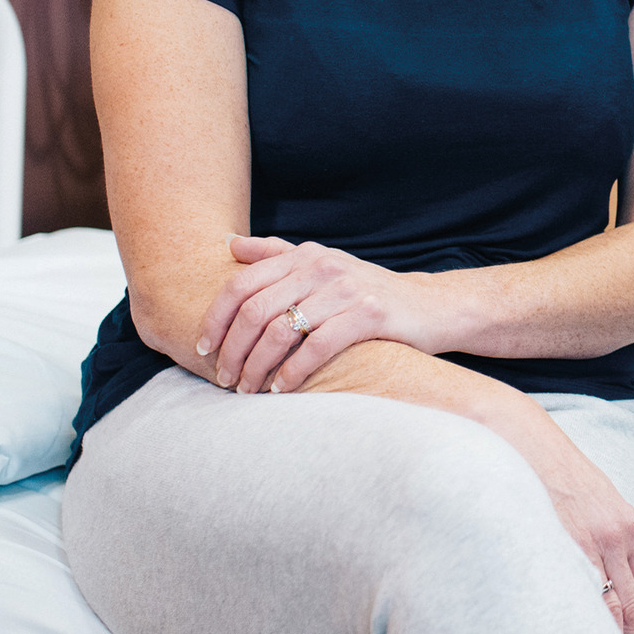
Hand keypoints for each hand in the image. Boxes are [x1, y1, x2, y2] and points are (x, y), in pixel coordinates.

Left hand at [200, 235, 459, 392]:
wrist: (430, 307)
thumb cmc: (368, 292)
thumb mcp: (323, 265)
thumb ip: (277, 254)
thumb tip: (228, 244)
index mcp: (304, 255)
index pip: (241, 283)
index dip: (214, 318)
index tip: (203, 348)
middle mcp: (322, 266)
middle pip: (255, 310)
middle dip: (232, 350)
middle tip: (224, 379)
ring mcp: (347, 289)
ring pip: (281, 331)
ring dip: (258, 367)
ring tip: (249, 390)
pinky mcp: (370, 315)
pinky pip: (318, 347)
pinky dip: (294, 372)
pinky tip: (283, 388)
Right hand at [496, 406, 633, 633]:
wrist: (522, 443)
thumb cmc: (552, 473)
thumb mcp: (593, 498)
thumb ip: (604, 534)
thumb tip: (603, 573)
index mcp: (628, 525)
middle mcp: (617, 536)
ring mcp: (589, 543)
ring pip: (611, 607)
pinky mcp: (561, 547)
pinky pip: (580, 597)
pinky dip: (586, 625)